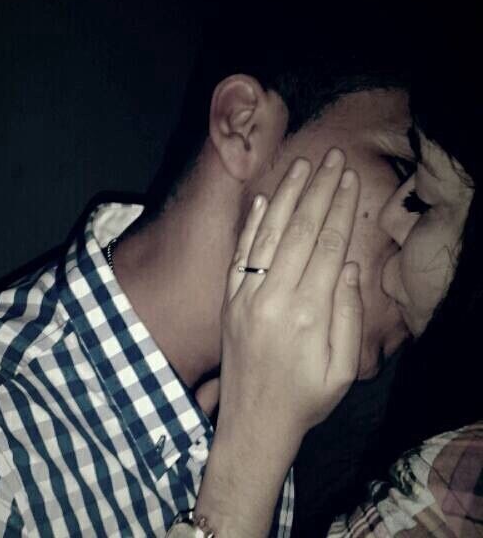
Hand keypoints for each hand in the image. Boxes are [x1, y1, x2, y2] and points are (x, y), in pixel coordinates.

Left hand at [195, 149, 362, 537]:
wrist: (252, 422)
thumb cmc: (304, 399)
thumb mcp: (343, 370)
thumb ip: (348, 315)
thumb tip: (351, 265)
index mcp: (307, 313)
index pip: (328, 246)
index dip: (340, 209)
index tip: (348, 180)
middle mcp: (273, 297)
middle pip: (300, 230)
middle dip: (318, 189)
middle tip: (330, 158)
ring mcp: (245, 296)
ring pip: (268, 233)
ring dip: (284, 195)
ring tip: (300, 165)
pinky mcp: (229, 300)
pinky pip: (239, 254)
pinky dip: (250, 225)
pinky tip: (261, 200)